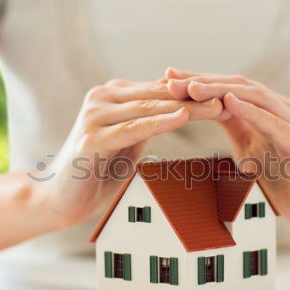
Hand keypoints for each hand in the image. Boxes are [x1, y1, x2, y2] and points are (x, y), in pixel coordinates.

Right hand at [38, 78, 223, 228]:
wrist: (59, 198)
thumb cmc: (97, 171)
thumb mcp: (128, 141)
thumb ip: (147, 121)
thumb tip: (180, 108)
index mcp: (112, 96)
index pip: (161, 91)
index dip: (194, 92)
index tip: (226, 95)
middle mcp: (101, 99)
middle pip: (159, 95)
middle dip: (196, 97)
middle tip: (230, 98)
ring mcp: (94, 117)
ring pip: (149, 108)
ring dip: (186, 107)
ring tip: (217, 107)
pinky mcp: (91, 138)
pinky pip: (132, 128)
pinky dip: (158, 122)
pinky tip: (181, 118)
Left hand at [163, 68, 289, 237]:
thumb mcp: (252, 151)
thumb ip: (234, 128)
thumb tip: (202, 112)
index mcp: (267, 112)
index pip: (228, 90)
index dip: (198, 82)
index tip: (166, 78)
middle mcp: (281, 111)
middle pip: (237, 87)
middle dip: (202, 82)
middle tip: (170, 79)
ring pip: (255, 98)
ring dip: (221, 91)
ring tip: (192, 87)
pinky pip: (275, 123)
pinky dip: (252, 111)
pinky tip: (230, 102)